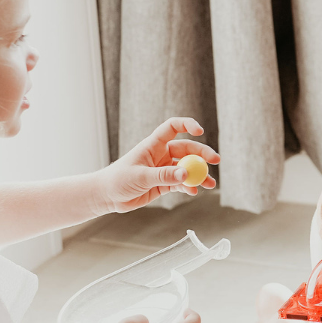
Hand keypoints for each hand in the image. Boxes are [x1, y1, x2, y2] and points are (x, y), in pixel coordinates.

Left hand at [101, 118, 219, 212]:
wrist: (106, 197)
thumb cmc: (117, 181)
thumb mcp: (141, 177)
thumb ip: (164, 176)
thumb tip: (186, 174)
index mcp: (154, 145)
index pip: (173, 127)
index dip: (187, 125)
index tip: (200, 131)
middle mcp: (161, 154)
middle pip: (187, 149)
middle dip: (202, 155)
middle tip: (215, 161)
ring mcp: (164, 169)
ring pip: (187, 168)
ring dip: (200, 174)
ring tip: (210, 183)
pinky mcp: (164, 183)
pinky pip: (181, 183)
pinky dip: (189, 186)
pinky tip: (194, 192)